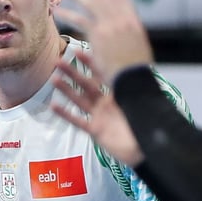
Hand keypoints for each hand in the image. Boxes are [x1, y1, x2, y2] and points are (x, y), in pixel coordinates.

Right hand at [51, 51, 143, 165]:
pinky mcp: (95, 130)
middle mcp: (107, 103)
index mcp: (119, 94)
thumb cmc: (148, 126)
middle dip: (73, 73)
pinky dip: (65, 114)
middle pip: (86, 84)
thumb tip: (129, 66)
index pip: (103, 74)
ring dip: (66, 90)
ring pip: (79, 100)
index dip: (91, 63)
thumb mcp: (141, 102)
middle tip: (59, 61)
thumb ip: (132, 88)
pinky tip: (53, 105)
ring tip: (53, 79)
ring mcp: (100, 116)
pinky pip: (78, 121)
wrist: (147, 149)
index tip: (79, 51)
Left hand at [54, 0, 154, 84]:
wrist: (134, 78)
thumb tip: (119, 35)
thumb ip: (127, 37)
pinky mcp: (99, 34)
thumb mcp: (137, 48)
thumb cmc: (135, 70)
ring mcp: (111, 25)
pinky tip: (58, 11)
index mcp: (134, 22)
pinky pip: (80, 20)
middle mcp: (123, 20)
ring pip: (92, 4)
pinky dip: (68, 14)